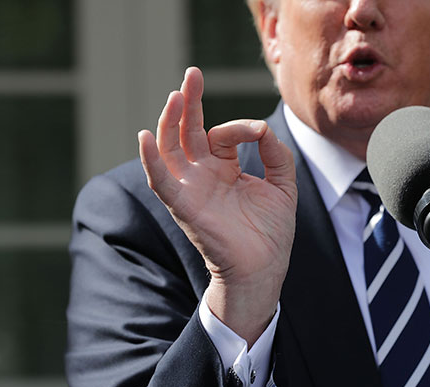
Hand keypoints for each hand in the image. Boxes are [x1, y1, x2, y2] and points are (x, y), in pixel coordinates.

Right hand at [138, 67, 296, 345]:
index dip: (239, 127)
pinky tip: (146, 136)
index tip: (259, 133)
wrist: (265, 269)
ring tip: (176, 95)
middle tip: (192, 74)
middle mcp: (202, 175)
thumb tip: (262, 128)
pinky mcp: (184, 207)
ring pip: (170, 149)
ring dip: (170, 122)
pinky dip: (151, 160)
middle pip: (187, 132)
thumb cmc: (271, 231)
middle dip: (188, 102)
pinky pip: (161, 182)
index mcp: (224, 168)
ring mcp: (191, 190)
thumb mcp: (282, 184)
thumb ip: (275, 154)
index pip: (221, 134)